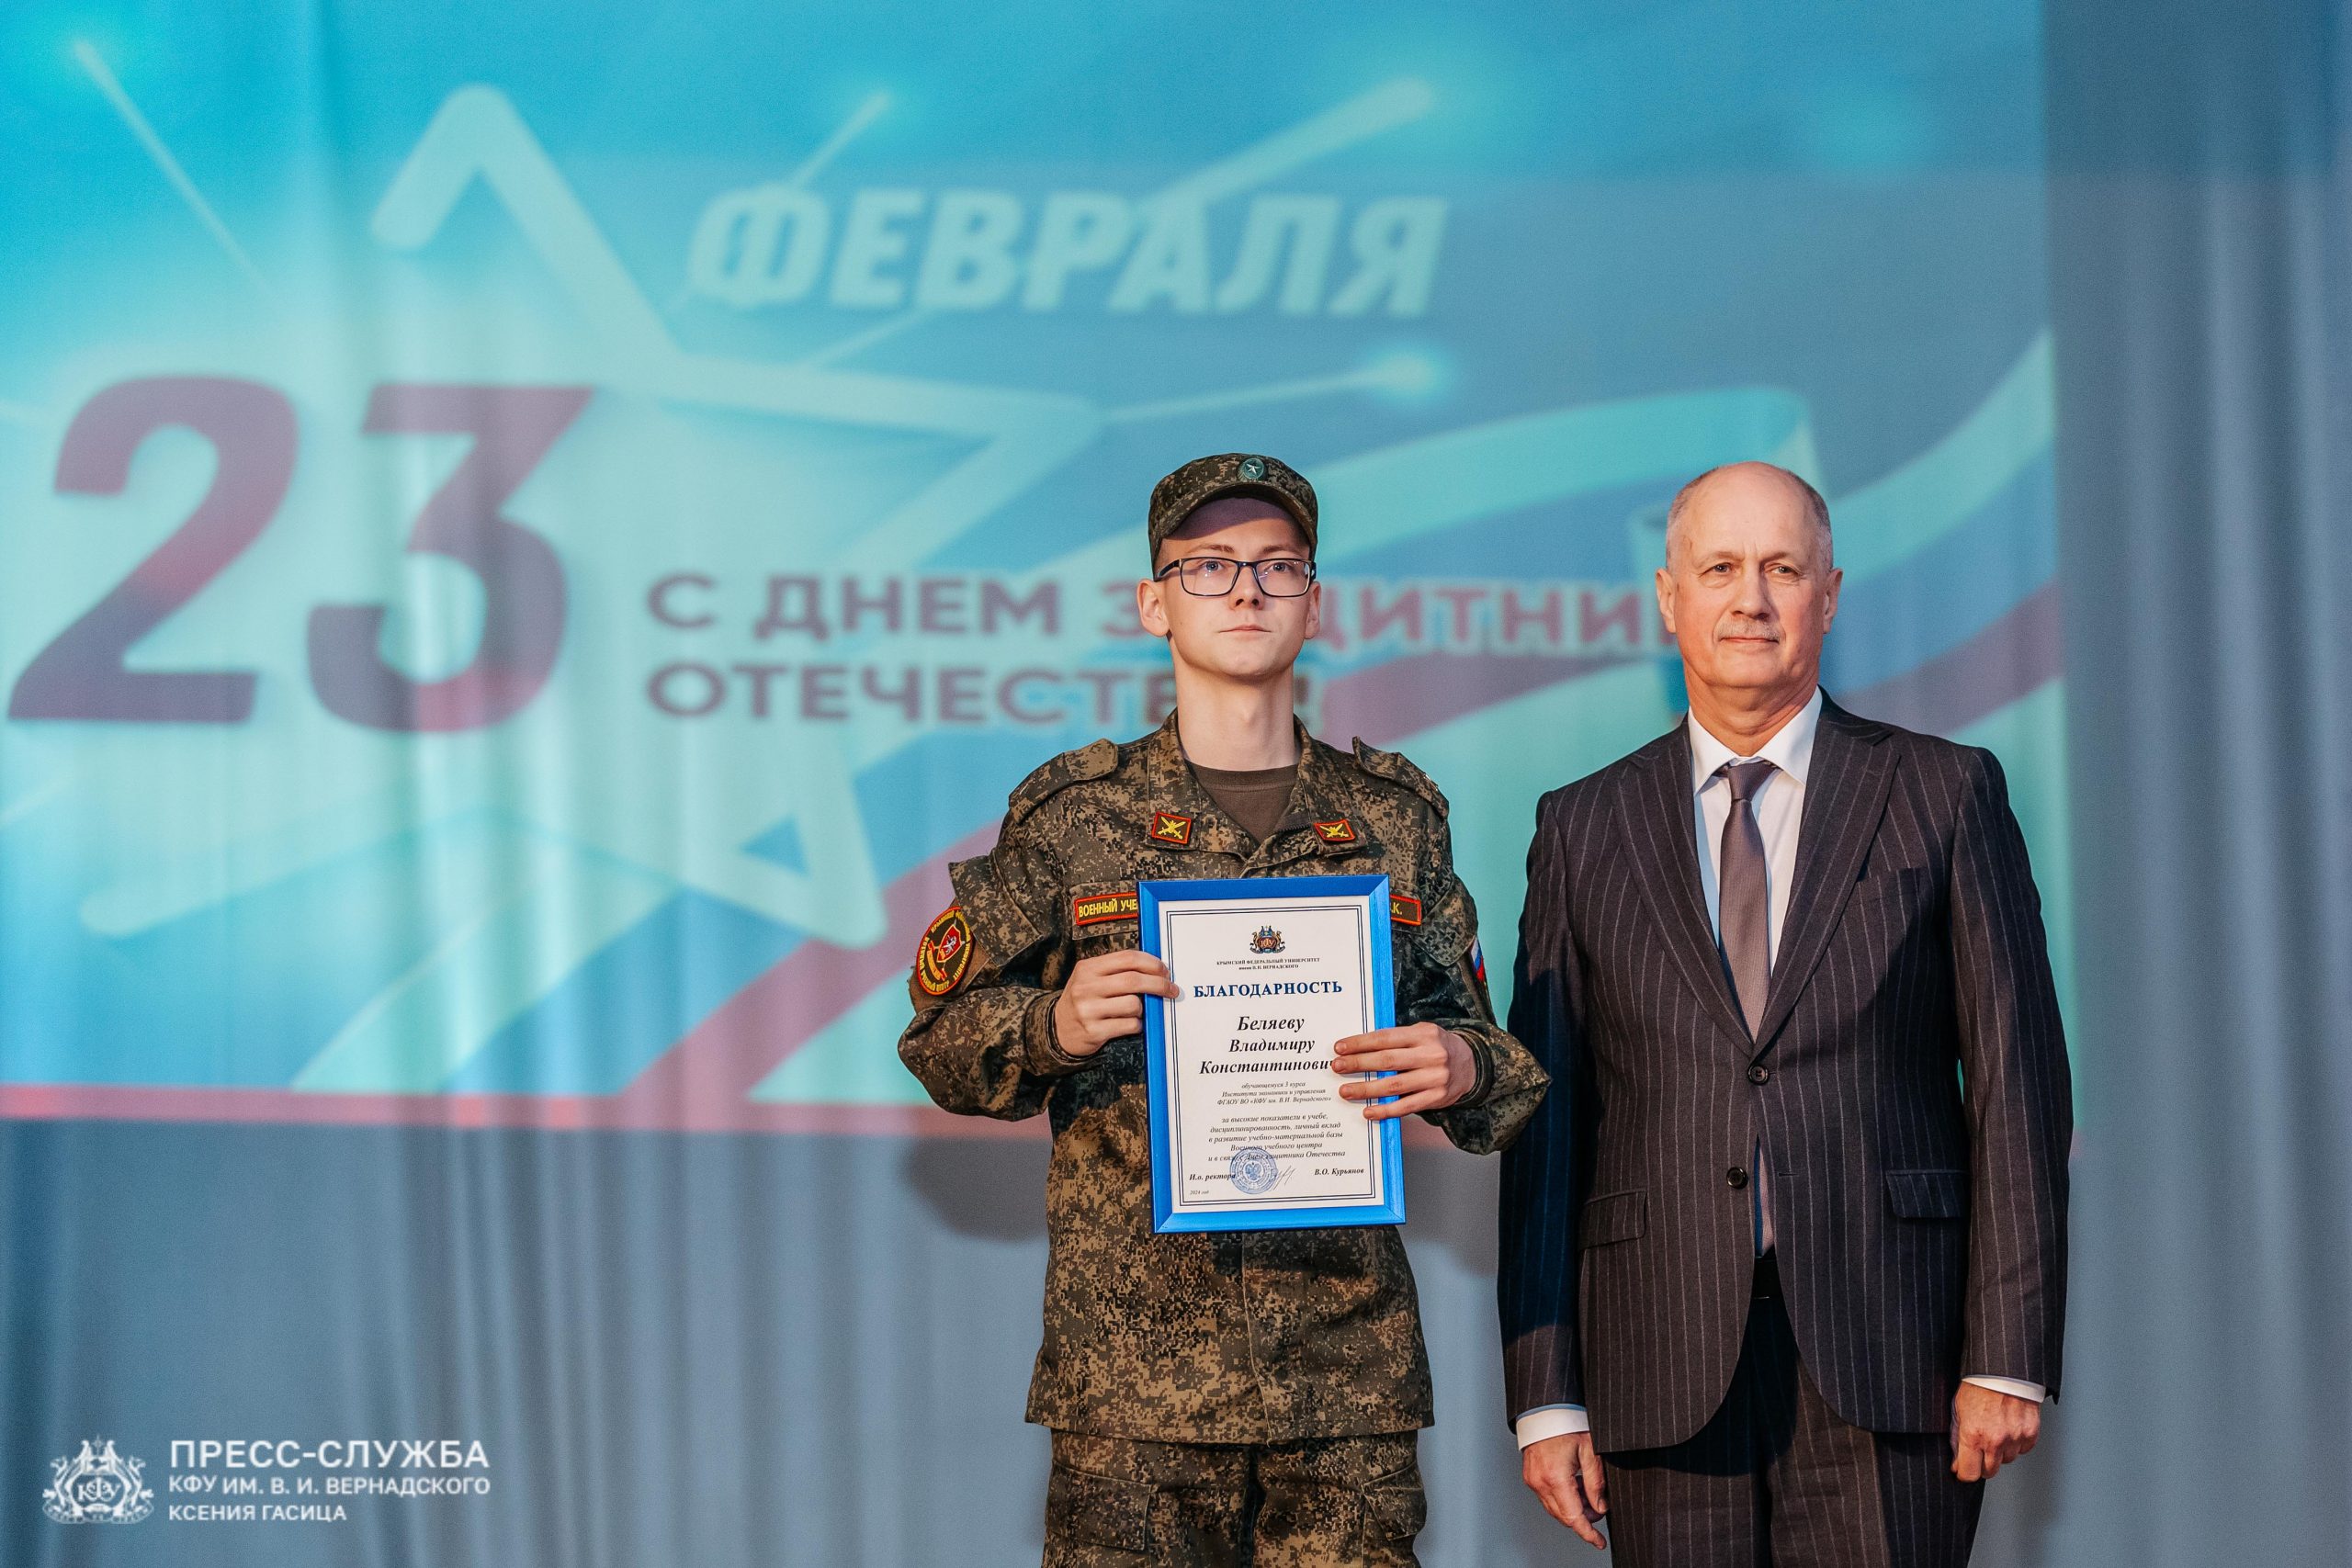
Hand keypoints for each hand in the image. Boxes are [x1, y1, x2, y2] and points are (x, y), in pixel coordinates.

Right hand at [1051, 951, 1177, 1056]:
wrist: (1057, 1029)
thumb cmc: (1083, 1001)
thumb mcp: (1091, 978)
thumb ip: (1117, 971)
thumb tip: (1155, 969)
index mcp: (1088, 968)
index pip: (1127, 958)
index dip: (1151, 963)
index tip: (1165, 970)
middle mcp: (1086, 987)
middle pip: (1133, 980)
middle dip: (1159, 984)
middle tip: (1171, 989)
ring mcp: (1088, 1010)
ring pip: (1133, 1004)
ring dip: (1143, 1008)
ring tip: (1137, 1011)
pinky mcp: (1094, 1031)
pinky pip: (1130, 1025)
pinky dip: (1137, 1024)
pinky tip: (1131, 1023)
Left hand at [1332, 1024, 1475, 1117]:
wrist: (1471, 1065)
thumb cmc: (1436, 1047)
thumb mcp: (1421, 1034)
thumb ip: (1396, 1040)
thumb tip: (1359, 1049)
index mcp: (1423, 1034)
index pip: (1386, 1038)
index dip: (1360, 1043)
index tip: (1340, 1048)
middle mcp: (1431, 1054)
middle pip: (1388, 1060)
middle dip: (1359, 1064)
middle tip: (1337, 1067)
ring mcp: (1435, 1077)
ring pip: (1394, 1085)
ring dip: (1367, 1089)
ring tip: (1346, 1091)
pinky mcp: (1437, 1097)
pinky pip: (1407, 1106)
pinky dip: (1386, 1110)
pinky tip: (1369, 1111)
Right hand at [1522, 1432, 1607, 1548]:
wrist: (1544, 1410)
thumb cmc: (1566, 1424)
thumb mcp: (1590, 1452)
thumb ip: (1596, 1483)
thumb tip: (1600, 1507)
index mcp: (1556, 1478)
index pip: (1574, 1517)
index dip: (1588, 1533)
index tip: (1599, 1541)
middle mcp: (1541, 1482)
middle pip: (1563, 1517)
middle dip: (1584, 1519)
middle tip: (1599, 1509)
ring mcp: (1533, 1480)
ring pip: (1554, 1509)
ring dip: (1573, 1509)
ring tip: (1588, 1495)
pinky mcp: (1530, 1477)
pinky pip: (1547, 1498)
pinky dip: (1562, 1499)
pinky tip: (1574, 1488)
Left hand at [1950, 1383, 2039, 1481]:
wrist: (2004, 1371)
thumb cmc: (1978, 1385)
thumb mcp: (1957, 1409)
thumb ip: (1956, 1439)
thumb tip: (1956, 1463)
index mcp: (1973, 1435)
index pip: (1969, 1473)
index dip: (1964, 1473)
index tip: (1963, 1469)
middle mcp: (1995, 1440)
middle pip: (1989, 1472)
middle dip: (1982, 1464)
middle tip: (1979, 1448)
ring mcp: (2015, 1438)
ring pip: (2007, 1460)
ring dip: (2000, 1452)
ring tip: (1995, 1430)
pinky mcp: (2031, 1433)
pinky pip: (2023, 1449)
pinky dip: (2016, 1443)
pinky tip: (2009, 1427)